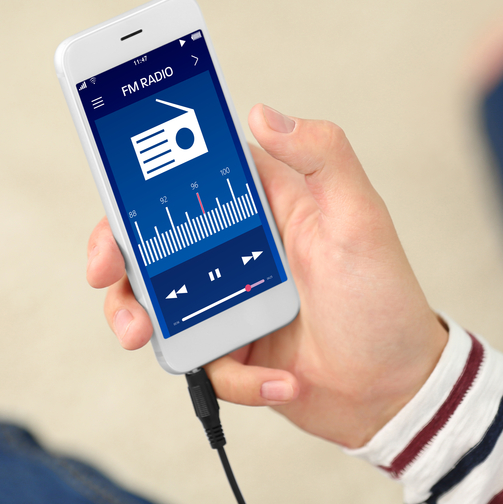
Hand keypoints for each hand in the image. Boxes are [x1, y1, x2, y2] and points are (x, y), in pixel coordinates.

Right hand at [86, 104, 446, 447]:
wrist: (396, 390)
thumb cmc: (385, 299)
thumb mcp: (361, 218)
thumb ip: (323, 156)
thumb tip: (263, 113)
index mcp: (262, 207)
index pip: (186, 180)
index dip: (140, 186)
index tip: (117, 207)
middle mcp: (236, 250)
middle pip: (152, 242)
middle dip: (119, 258)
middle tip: (106, 277)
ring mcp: (228, 301)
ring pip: (157, 302)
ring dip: (143, 319)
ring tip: (148, 338)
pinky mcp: (230, 349)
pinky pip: (201, 361)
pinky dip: (232, 377)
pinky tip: (279, 382)